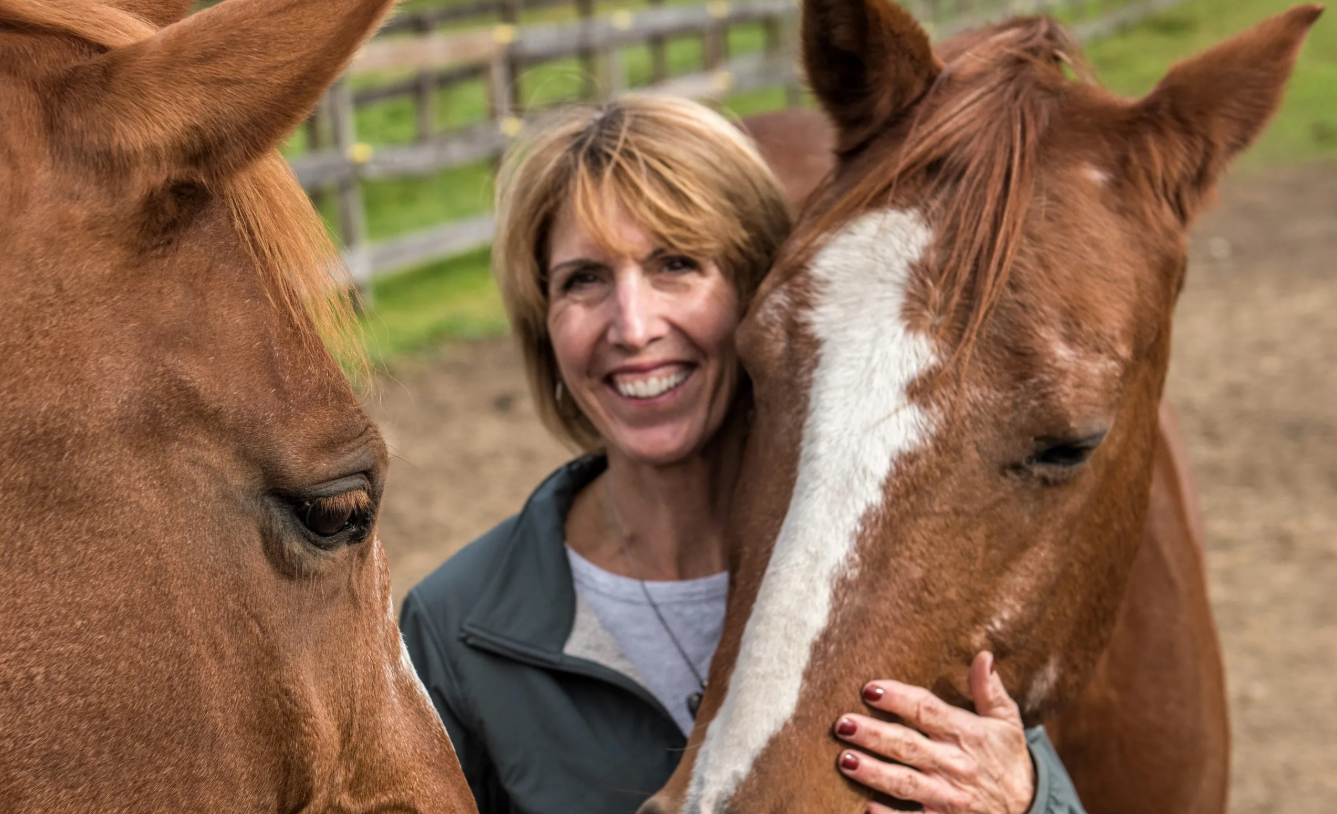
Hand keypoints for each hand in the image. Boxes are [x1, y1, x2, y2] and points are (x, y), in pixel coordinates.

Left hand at [833, 652, 1033, 813]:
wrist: (1031, 812)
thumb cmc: (1009, 761)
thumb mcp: (1007, 723)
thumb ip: (990, 691)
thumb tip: (983, 655)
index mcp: (967, 734)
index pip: (928, 711)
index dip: (899, 698)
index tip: (869, 687)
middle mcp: (955, 765)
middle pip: (908, 746)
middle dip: (874, 734)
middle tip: (842, 723)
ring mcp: (949, 797)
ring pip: (905, 783)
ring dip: (874, 772)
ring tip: (844, 760)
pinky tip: (867, 808)